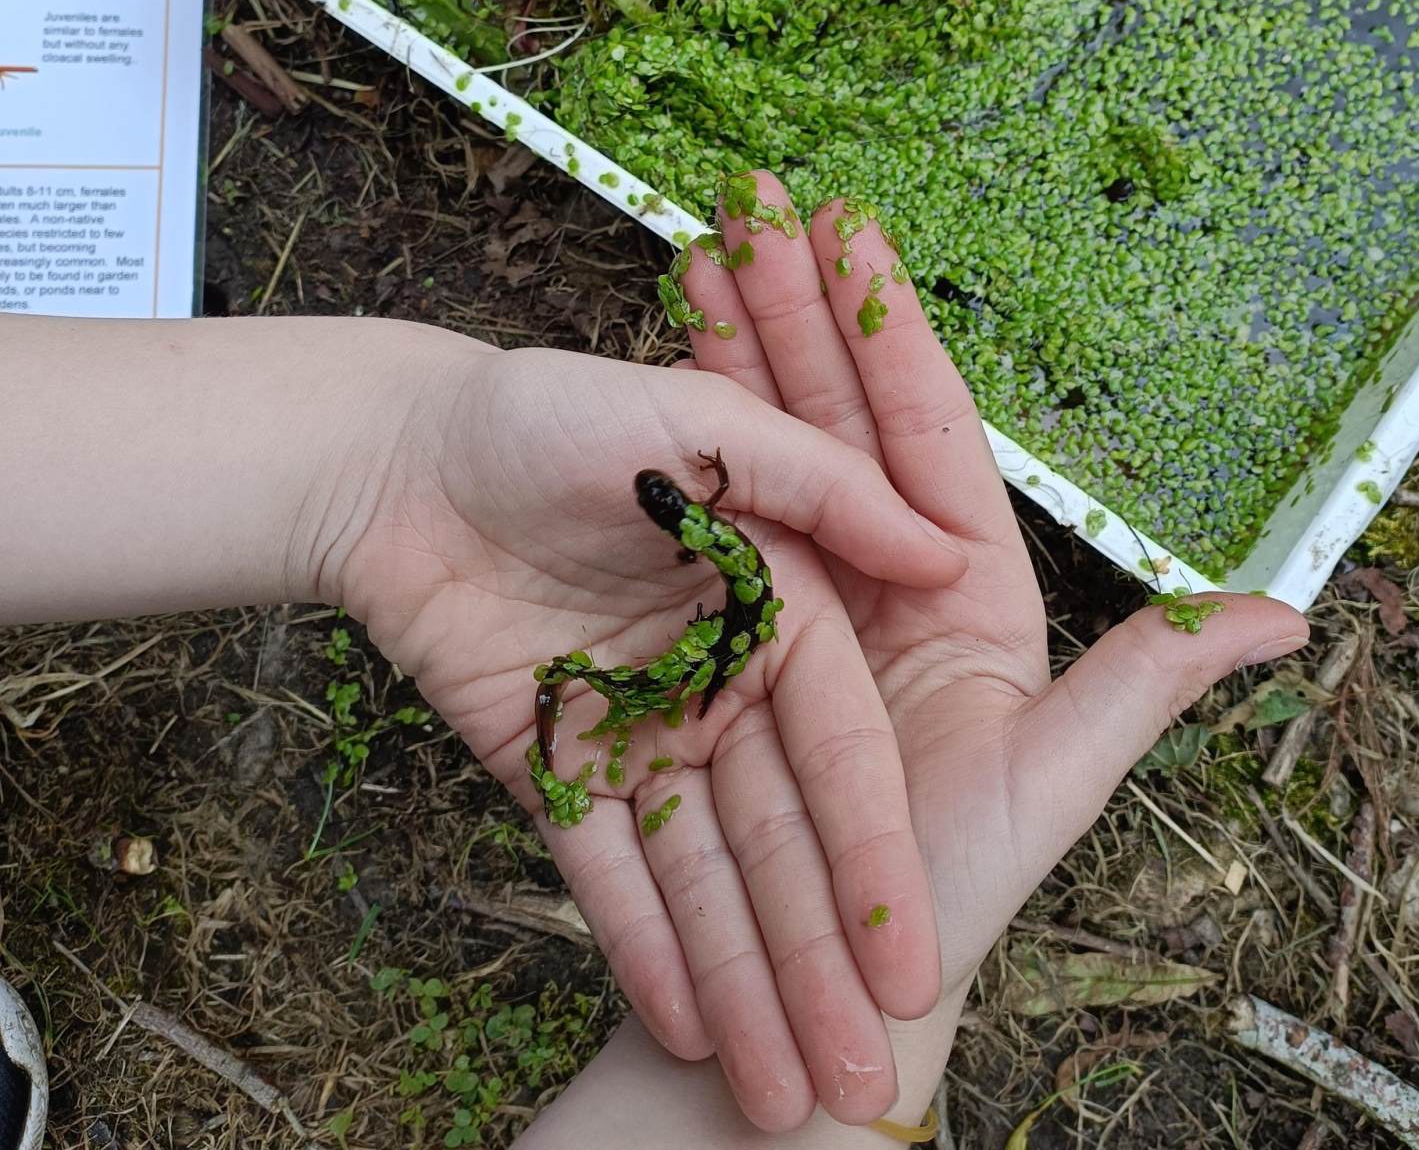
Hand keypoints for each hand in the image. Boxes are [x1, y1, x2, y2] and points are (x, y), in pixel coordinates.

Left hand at [327, 339, 961, 1125]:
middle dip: (817, 960)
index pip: (840, 753)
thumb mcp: (699, 420)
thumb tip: (943, 550)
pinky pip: (600, 868)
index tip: (913, 961)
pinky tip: (679, 1030)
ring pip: (698, 872)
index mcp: (778, 608)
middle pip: (778, 838)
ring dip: (737, 980)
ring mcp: (638, 729)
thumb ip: (820, 486)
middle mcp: (720, 682)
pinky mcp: (555, 763)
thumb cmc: (555, 415)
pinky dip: (639, 943)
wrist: (398, 449)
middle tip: (858, 1079)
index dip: (875, 859)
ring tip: (772, 1099)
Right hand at [673, 174, 1309, 1108]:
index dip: (886, 325)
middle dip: (792, 309)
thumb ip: (1149, 685)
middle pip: (834, 413)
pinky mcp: (706, 629)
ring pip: (760, 443)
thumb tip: (1290, 617)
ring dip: (728, 347)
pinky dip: (675, 437)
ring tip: (699, 248)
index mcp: (958, 584)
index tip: (852, 230)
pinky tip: (652, 366)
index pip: (924, 427)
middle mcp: (872, 572)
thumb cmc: (945, 890)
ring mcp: (784, 593)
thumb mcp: (1053, 783)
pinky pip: (696, 519)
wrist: (817, 984)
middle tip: (758, 203)